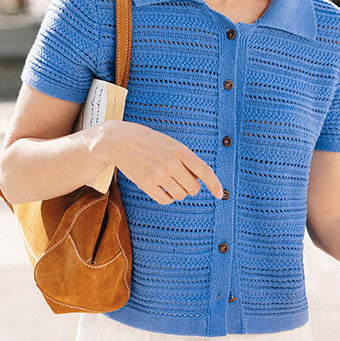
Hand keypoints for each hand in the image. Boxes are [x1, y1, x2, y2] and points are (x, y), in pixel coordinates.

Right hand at [105, 120, 223, 204]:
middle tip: (182, 180)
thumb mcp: (171, 144)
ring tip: (169, 181)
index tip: (219, 194)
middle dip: (191, 187)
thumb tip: (199, 180)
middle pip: (193, 188)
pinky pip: (165, 200)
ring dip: (179, 192)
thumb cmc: (149, 141)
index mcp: (180, 151)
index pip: (205, 171)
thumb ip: (186, 160)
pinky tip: (162, 189)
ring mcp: (158, 175)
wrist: (120, 140)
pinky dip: (167, 198)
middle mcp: (171, 163)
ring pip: (180, 195)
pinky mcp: (146, 184)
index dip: (215, 184)